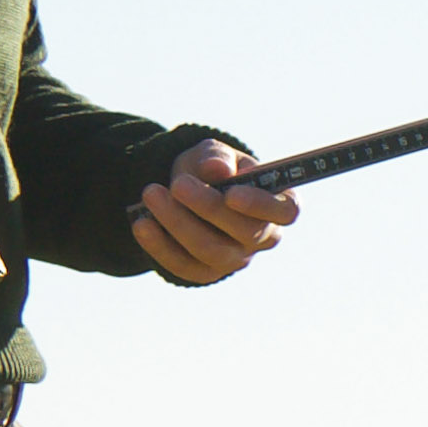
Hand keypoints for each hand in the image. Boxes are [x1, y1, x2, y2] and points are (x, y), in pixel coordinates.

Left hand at [133, 136, 297, 288]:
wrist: (188, 189)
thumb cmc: (213, 169)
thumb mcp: (214, 154)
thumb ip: (216, 158)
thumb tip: (216, 170)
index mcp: (277, 204)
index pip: (285, 211)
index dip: (261, 205)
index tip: (231, 193)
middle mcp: (262, 237)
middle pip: (244, 232)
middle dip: (207, 207)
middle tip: (177, 184)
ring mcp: (235, 259)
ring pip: (210, 250)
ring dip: (178, 223)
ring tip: (151, 194)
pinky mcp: (205, 272)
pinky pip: (183, 265)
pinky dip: (160, 245)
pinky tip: (142, 223)